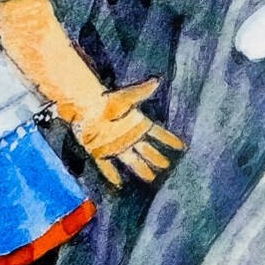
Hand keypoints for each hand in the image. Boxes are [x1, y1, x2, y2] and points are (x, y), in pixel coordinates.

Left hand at [66, 78, 182, 187]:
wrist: (84, 107)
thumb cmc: (106, 100)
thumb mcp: (126, 97)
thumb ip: (141, 92)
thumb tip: (156, 81)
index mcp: (137, 124)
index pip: (157, 134)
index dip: (169, 140)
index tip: (181, 146)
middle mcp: (128, 137)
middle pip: (147, 150)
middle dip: (156, 158)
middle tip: (165, 165)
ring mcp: (115, 146)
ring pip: (132, 161)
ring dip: (141, 169)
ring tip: (150, 177)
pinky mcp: (101, 152)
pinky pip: (108, 167)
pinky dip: (112, 175)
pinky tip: (118, 183)